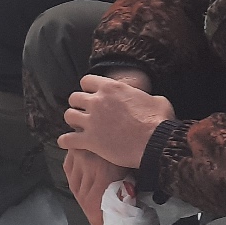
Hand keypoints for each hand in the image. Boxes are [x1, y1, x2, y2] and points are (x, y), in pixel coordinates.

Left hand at [59, 74, 175, 168]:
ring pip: (68, 115)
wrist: (157, 143)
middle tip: (84, 111)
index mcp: (111, 88)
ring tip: (77, 125)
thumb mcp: (156, 100)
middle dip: (78, 104)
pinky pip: (68, 139)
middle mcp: (97, 102)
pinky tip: (66, 142)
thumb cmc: (160, 121)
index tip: (91, 94)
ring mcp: (92, 121)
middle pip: (74, 97)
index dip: (88, 88)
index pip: (87, 81)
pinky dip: (65, 141)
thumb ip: (143, 97)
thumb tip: (146, 99)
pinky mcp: (90, 140)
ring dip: (72, 120)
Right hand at [64, 148, 134, 224]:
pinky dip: (75, 181)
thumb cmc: (137, 149)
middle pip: (84, 198)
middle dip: (92, 212)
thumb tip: (121, 210)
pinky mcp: (75, 149)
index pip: (93, 204)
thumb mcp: (134, 171)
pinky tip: (83, 188)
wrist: (136, 131)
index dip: (96, 219)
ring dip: (84, 200)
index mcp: (104, 172)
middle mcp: (87, 165)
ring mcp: (78, 156)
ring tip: (93, 207)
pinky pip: (69, 170)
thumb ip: (125, 190)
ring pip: (75, 186)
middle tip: (100, 221)